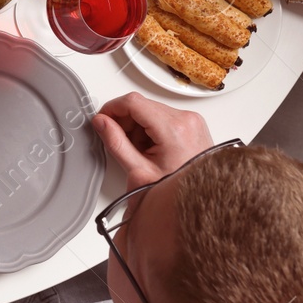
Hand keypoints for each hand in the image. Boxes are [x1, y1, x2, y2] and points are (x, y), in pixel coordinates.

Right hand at [92, 92, 213, 189]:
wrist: (201, 201)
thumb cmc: (177, 191)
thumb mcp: (139, 171)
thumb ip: (115, 143)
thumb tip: (101, 122)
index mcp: (174, 129)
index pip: (133, 102)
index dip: (112, 108)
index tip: (103, 118)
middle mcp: (186, 119)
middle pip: (141, 105)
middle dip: (125, 121)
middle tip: (122, 142)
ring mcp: (192, 121)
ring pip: (150, 110)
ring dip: (137, 126)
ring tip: (141, 151)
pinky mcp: (193, 124)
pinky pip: (162, 116)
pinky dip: (150, 129)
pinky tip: (151, 149)